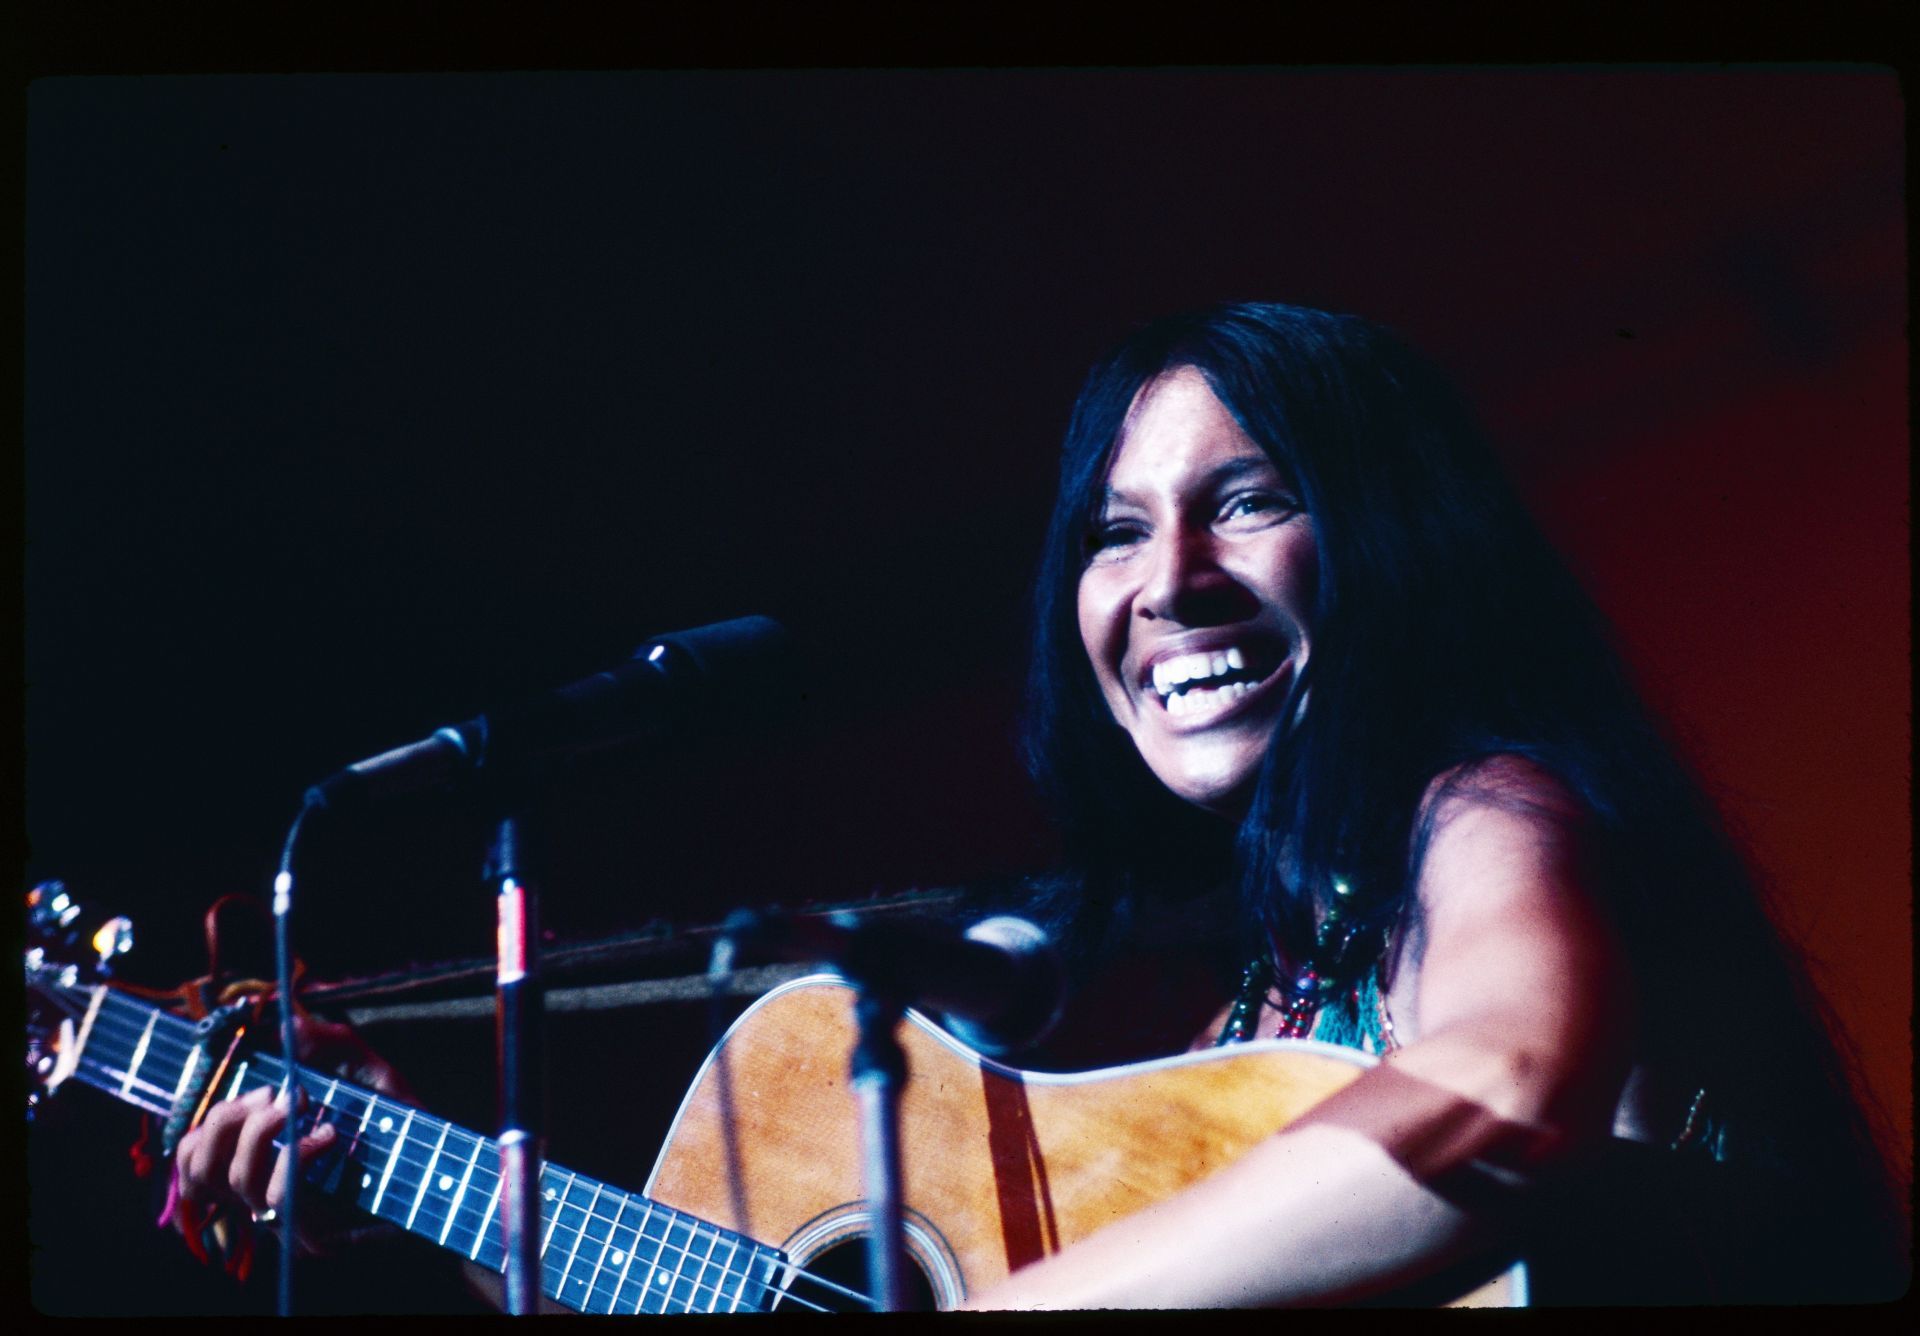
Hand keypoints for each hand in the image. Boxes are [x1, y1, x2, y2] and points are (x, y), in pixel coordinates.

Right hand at [168, 1014, 410, 1255]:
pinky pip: (277, 1196)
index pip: (190, 1153)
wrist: (445, 1166)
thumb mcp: (364, 1070)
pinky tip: (329, 1134)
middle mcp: (261, 1193)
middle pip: (196, 1165)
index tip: (260, 1086)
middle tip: (280, 1094)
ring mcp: (283, 1219)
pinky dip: (296, 1155)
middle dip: (230, 1117)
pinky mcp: (310, 1235)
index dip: (208, 1117)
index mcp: (258, 1161)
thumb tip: (284, 1022)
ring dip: (261, 1131)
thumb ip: (327, 1042)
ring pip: (230, 1179)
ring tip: (300, 1108)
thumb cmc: (401, 1120)